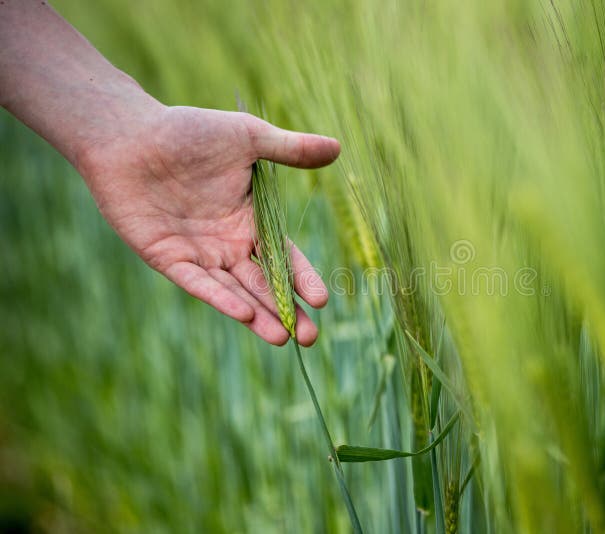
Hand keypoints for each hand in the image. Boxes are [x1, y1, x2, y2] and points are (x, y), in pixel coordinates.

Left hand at [78, 105, 339, 346]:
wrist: (129, 134)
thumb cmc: (188, 131)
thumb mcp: (248, 138)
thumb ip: (291, 149)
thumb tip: (338, 149)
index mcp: (250, 219)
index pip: (283, 256)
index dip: (302, 278)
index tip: (321, 300)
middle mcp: (227, 243)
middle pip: (263, 283)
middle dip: (286, 311)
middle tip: (309, 338)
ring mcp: (199, 253)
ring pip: (235, 290)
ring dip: (258, 315)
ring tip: (282, 339)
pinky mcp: (168, 258)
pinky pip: (198, 283)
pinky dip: (220, 298)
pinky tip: (244, 314)